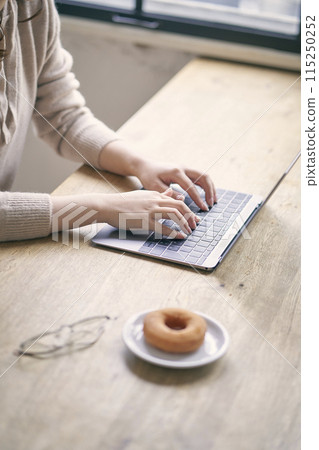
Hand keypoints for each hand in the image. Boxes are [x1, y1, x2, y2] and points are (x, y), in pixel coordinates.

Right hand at [51, 189, 199, 237]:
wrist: (107, 205)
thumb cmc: (123, 202)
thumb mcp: (143, 195)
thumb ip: (158, 194)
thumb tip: (172, 192)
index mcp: (155, 194)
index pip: (177, 200)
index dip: (188, 209)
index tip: (194, 218)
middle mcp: (155, 200)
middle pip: (180, 206)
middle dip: (190, 216)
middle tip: (195, 225)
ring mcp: (150, 210)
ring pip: (175, 214)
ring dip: (185, 223)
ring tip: (189, 231)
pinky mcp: (145, 220)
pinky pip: (163, 227)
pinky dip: (174, 232)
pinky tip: (179, 236)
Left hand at [134, 160, 216, 210]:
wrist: (145, 166)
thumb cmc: (148, 177)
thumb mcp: (154, 187)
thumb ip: (169, 193)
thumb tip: (183, 199)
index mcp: (176, 172)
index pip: (191, 187)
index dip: (198, 199)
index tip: (203, 208)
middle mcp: (183, 168)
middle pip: (203, 177)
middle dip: (210, 190)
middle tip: (211, 203)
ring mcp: (185, 168)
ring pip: (203, 175)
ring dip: (210, 187)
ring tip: (213, 200)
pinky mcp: (185, 170)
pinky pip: (199, 176)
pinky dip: (205, 185)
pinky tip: (207, 194)